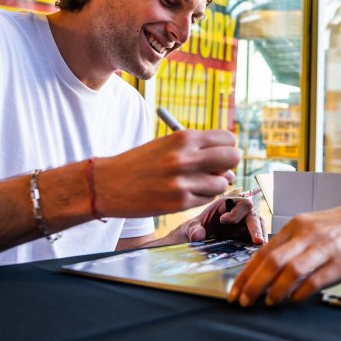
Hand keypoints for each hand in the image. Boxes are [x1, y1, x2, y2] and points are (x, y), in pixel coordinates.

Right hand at [94, 130, 239, 217]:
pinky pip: (207, 199)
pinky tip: (184, 193)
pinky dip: (201, 197)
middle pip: (231, 157)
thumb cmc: (140, 163)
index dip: (227, 147)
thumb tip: (229, 165)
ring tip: (195, 183)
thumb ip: (197, 150)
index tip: (221, 154)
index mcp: (183, 138)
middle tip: (217, 170)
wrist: (108, 184)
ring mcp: (184, 181)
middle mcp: (186, 157)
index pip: (226, 138)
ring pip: (222, 182)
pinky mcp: (180, 203)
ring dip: (214, 184)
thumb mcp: (167, 145)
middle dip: (228, 164)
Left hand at [168, 197, 265, 244]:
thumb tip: (198, 235)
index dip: (236, 212)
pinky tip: (258, 251)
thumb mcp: (191, 228)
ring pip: (258, 226)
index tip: (223, 221)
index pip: (241, 204)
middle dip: (255, 227)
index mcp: (227, 204)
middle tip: (256, 240)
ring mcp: (244, 224)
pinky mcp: (246, 236)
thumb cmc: (195, 228)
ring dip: (260, 235)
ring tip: (260, 247)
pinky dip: (258, 243)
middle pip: (253, 215)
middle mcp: (239, 213)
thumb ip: (194, 229)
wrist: (195, 239)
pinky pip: (256, 237)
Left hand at [228, 202, 340, 306]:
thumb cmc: (339, 227)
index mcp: (295, 226)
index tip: (235, 291)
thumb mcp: (310, 227)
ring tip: (268, 302)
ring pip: (291, 270)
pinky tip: (293, 300)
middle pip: (272, 262)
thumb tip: (265, 272)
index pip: (263, 252)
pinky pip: (315, 280)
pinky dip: (300, 293)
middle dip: (254, 285)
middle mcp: (307, 235)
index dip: (246, 274)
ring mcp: (325, 248)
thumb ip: (290, 245)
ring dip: (275, 290)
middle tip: (244, 302)